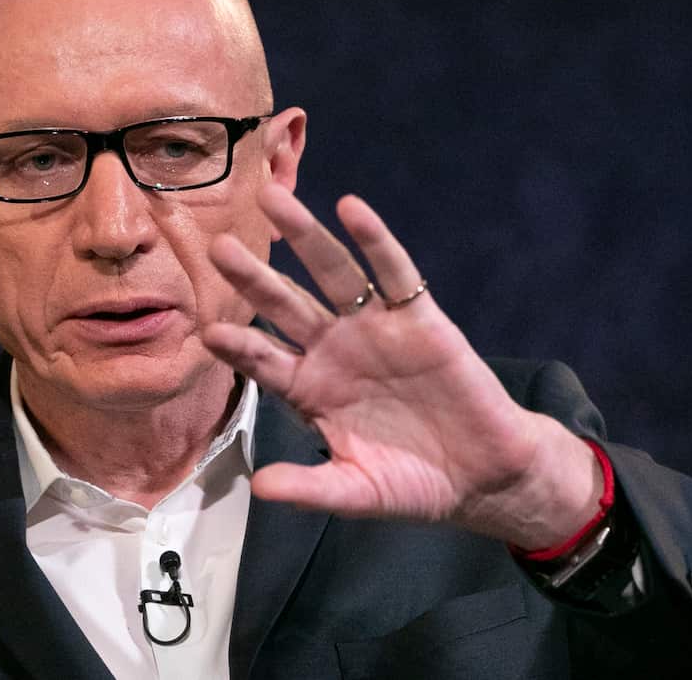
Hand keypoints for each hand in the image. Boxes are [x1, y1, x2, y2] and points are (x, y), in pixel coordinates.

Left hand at [203, 184, 601, 549]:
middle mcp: (334, 349)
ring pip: (332, 274)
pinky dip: (375, 240)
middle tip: (217, 247)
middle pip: (285, 305)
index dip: (238, 346)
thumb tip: (259, 487)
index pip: (263, 360)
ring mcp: (375, 329)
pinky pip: (394, 273)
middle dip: (253, 277)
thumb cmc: (414, 483)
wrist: (483, 475)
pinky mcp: (419, 318)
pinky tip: (352, 209)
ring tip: (272, 200)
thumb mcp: (356, 492)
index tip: (207, 331)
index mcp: (310, 389)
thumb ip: (310, 489)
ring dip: (303, 237)